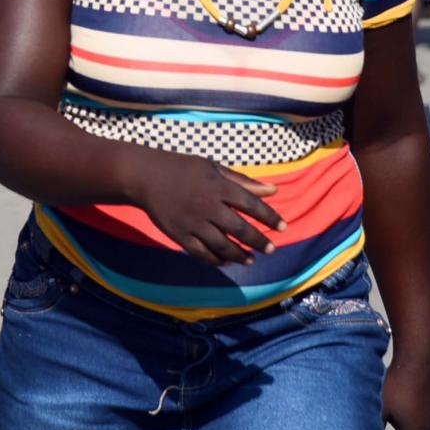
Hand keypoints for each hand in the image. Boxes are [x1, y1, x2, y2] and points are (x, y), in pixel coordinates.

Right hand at [126, 152, 285, 266]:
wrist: (146, 177)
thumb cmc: (184, 169)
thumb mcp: (214, 168)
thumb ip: (244, 181)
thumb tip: (274, 190)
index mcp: (219, 187)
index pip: (252, 205)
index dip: (270, 217)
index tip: (283, 228)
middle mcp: (208, 206)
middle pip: (240, 229)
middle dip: (259, 241)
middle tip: (271, 249)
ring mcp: (193, 223)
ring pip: (222, 246)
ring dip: (240, 254)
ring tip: (251, 259)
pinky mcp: (180, 236)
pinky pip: (202, 253)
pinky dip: (216, 260)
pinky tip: (227, 261)